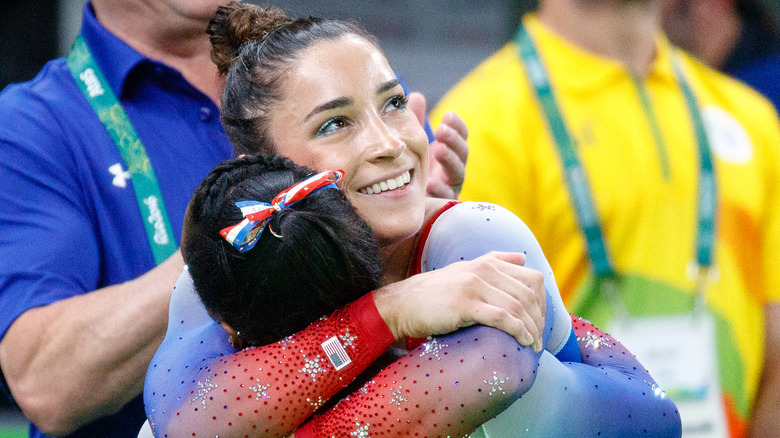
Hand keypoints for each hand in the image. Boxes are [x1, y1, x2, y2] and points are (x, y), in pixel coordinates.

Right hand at [373, 251, 545, 351]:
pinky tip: (523, 341)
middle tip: (540, 339)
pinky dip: (518, 331)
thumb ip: (495, 260)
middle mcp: (484, 270)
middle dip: (539, 320)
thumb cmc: (436, 292)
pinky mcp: (465, 304)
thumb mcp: (466, 269)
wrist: (403, 303)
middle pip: (528, 295)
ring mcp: (474, 286)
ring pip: (518, 306)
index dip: (543, 302)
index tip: (540, 321)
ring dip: (531, 329)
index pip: (532, 278)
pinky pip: (502, 317)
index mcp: (488, 262)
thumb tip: (523, 256)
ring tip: (534, 345)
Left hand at [407, 92, 467, 199]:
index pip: (460, 138)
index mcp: (449, 154)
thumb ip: (416, 121)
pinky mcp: (441, 206)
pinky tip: (431, 182)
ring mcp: (449, 188)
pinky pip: (445, 198)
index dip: (457, 126)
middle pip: (462, 154)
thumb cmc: (410, 172)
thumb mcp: (413, 144)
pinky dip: (440, 189)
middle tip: (442, 130)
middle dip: (454, 140)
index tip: (448, 115)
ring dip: (449, 160)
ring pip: (457, 174)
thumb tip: (416, 95)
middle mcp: (452, 171)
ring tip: (438, 150)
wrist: (399, 203)